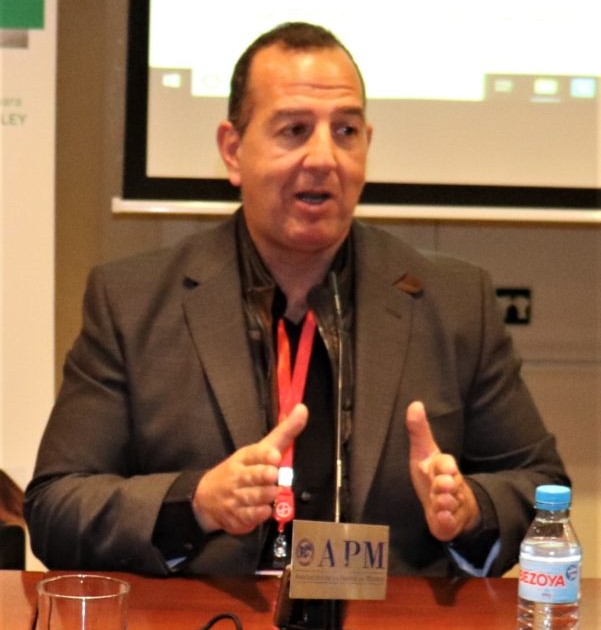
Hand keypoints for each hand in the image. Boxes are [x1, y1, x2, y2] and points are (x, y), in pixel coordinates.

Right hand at [192, 404, 307, 534]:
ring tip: (273, 492)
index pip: (254, 454)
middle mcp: (239, 476)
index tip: (274, 456)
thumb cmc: (241, 470)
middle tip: (273, 475)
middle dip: (262, 475)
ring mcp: (236, 497)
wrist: (206, 498)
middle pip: (252, 476)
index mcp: (245, 457)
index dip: (264, 455)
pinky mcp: (237, 516)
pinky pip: (250, 516)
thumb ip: (283, 432)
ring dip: (265, 495)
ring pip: (252, 496)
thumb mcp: (259, 449)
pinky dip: (259, 513)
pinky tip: (266, 510)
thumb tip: (302, 409)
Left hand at [406, 401, 479, 541]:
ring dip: (445, 503)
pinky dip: (447, 522)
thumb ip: (419, 431)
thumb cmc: (433, 474)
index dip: (446, 466)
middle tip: (442, 484)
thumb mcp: (424, 452)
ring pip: (451, 504)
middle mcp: (451, 486)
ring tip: (440, 502)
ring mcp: (452, 505)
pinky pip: (450, 524)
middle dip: (446, 485)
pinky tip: (442, 519)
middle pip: (451, 484)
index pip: (446, 464)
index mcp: (443, 467)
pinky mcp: (449, 523)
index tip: (445, 466)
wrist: (451, 505)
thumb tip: (415, 404)